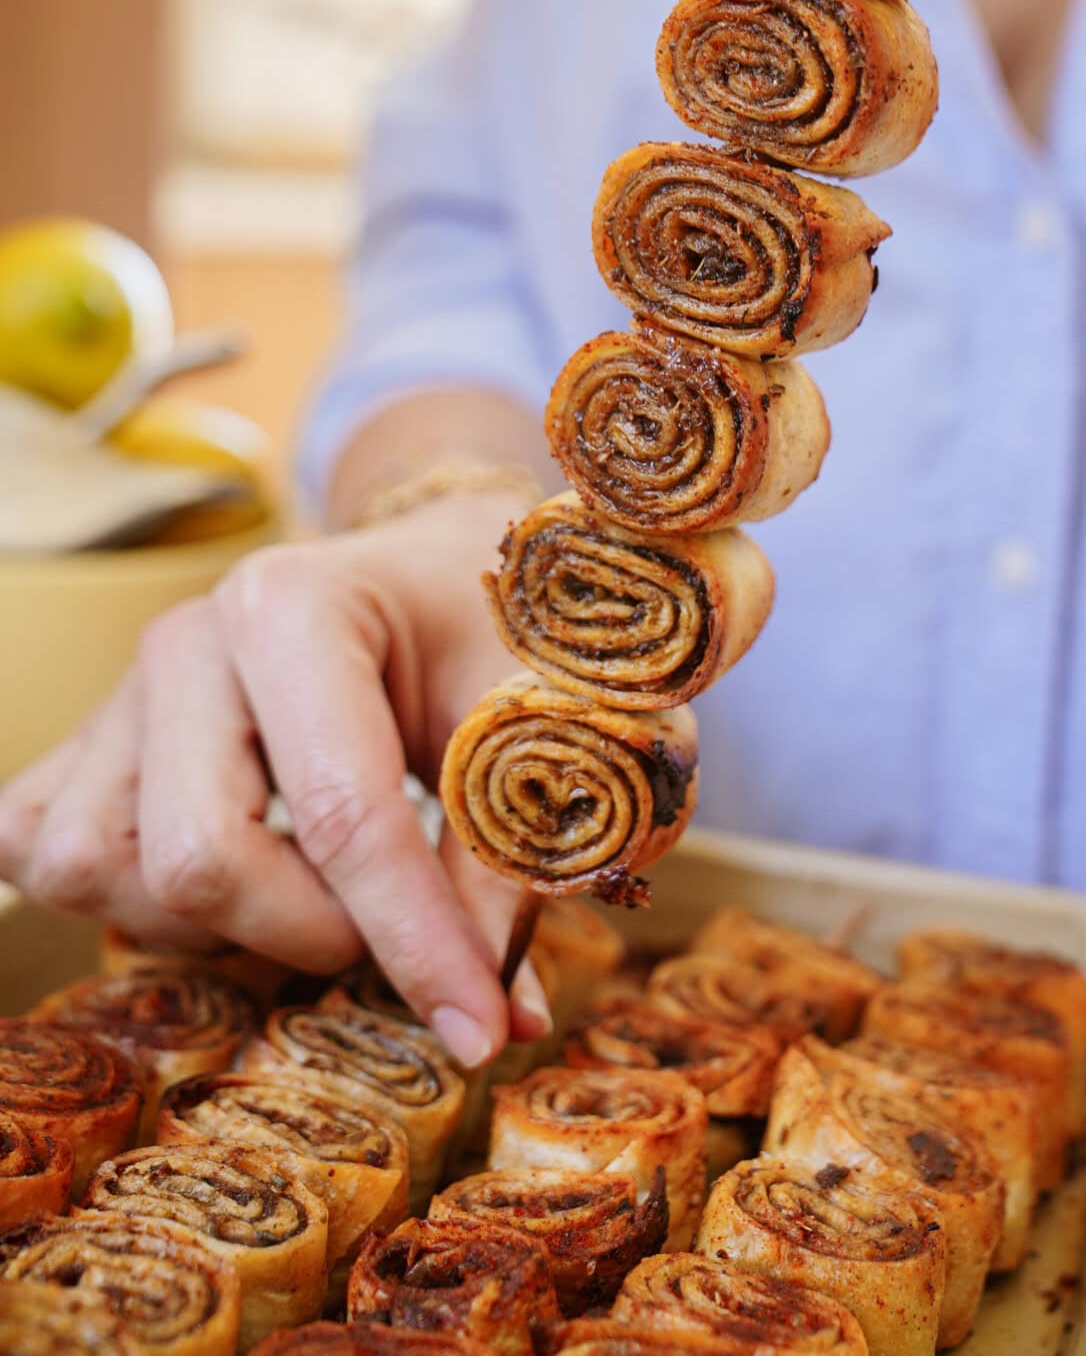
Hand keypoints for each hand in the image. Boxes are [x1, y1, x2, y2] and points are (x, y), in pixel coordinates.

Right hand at [0, 492, 549, 1067]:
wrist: (417, 572)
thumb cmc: (472, 634)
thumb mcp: (521, 722)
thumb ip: (503, 864)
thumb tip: (502, 1023)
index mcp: (295, 607)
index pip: (341, 814)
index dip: (413, 943)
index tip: (475, 1030)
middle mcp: (186, 642)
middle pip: (197, 858)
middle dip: (310, 931)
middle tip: (387, 917)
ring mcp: (121, 692)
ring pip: (98, 869)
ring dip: (213, 922)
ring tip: (309, 885)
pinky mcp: (86, 744)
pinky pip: (39, 851)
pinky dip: (125, 900)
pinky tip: (231, 878)